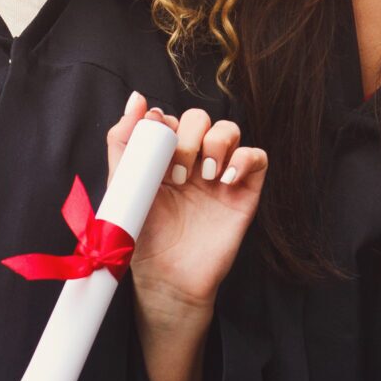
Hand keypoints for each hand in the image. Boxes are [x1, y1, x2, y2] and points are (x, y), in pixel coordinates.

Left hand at [116, 93, 267, 326]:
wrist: (169, 280)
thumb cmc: (144, 240)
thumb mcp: (123, 188)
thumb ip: (124, 144)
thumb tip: (136, 99)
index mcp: (162, 158)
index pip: (170, 118)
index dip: (164, 122)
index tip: (155, 138)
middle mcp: (192, 161)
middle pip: (200, 117)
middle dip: (187, 137)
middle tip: (176, 174)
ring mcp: (220, 174)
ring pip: (229, 129)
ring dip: (216, 143)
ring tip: (204, 176)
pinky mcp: (245, 190)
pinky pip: (257, 156)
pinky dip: (244, 159)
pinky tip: (225, 180)